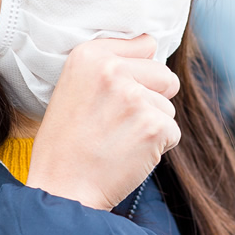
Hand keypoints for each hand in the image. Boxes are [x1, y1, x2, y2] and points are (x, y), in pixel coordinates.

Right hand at [27, 35, 180, 210]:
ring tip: (117, 140)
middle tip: (118, 122)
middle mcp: (112, 70)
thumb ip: (108, 64)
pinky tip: (128, 155)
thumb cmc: (65, 143)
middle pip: (165, 75)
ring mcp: (134, 97)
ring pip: (168, 107)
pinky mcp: (154, 126)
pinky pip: (172, 132)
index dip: (138, 73)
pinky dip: (157, 148)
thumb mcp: (72, 88)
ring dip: (151, 126)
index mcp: (88, 55)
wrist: (62, 189)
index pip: (145, 45)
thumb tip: (151, 46)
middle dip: (152, 99)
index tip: (117, 94)